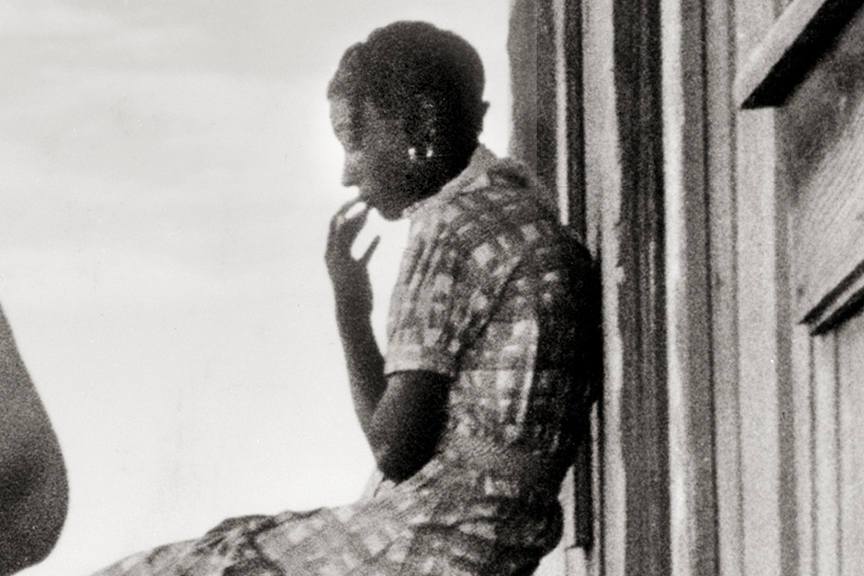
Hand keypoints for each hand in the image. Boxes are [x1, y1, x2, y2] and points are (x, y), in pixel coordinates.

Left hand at [326, 198, 380, 318]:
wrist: (354, 310)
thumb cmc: (347, 287)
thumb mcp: (343, 260)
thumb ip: (341, 238)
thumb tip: (339, 217)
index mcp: (330, 251)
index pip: (334, 223)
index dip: (344, 210)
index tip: (356, 200)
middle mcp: (337, 254)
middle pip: (344, 228)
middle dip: (354, 215)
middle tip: (366, 202)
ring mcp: (347, 262)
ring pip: (354, 239)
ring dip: (361, 226)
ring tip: (370, 213)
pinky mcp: (358, 270)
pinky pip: (364, 253)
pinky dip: (371, 244)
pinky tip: (379, 236)